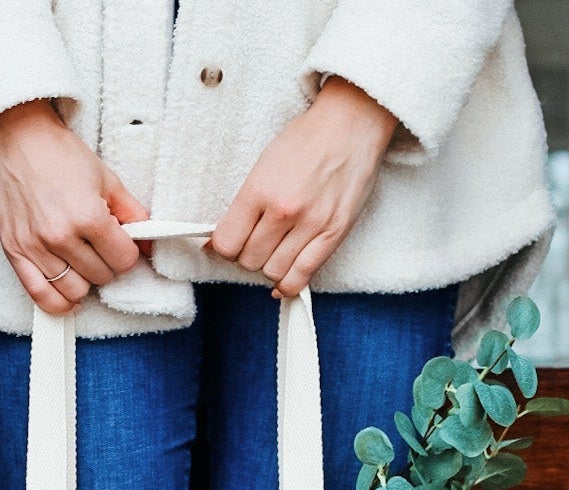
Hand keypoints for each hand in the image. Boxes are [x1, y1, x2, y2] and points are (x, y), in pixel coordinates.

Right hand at [0, 99, 149, 314]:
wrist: (14, 138)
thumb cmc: (58, 154)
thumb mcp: (106, 178)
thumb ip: (133, 214)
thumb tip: (149, 244)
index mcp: (88, 216)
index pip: (123, 260)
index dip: (127, 252)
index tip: (121, 243)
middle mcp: (61, 236)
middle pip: (102, 277)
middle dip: (106, 263)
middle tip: (98, 246)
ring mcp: (35, 247)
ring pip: (75, 291)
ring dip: (84, 281)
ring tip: (82, 261)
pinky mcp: (14, 253)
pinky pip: (41, 296)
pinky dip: (59, 303)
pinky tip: (69, 297)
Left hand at [206, 76, 397, 297]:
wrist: (350, 124)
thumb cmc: (306, 141)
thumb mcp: (264, 165)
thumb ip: (243, 206)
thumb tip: (218, 243)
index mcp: (260, 189)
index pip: (227, 243)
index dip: (224, 248)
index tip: (231, 242)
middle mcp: (283, 210)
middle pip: (249, 261)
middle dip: (247, 256)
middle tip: (256, 243)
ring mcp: (310, 224)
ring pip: (273, 272)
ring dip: (269, 267)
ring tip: (274, 252)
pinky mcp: (334, 234)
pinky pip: (303, 277)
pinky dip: (288, 285)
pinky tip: (282, 280)